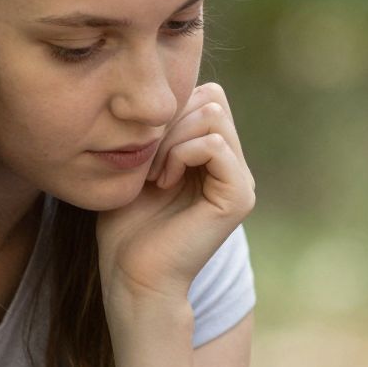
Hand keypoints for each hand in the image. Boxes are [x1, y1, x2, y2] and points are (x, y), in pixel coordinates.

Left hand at [96, 83, 254, 313]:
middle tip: (147, 160)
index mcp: (215, 158)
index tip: (142, 149)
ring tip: (155, 172)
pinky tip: (163, 181)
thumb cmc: (127, 225)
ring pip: (214, 115)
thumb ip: (158, 128)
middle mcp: (234, 167)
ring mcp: (241, 181)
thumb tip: (164, 91)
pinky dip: (181, 154)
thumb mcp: (138, 163)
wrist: (133, 275)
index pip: (206, 96)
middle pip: (213, 99)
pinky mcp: (239, 197)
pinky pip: (214, 144)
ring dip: (173, 137)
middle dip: (171, 120)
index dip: (170, 110)